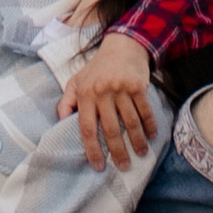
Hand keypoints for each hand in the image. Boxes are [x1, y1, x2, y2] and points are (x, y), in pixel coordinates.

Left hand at [62, 31, 156, 167]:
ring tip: (140, 154)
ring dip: (137, 142)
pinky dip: (149, 126)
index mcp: (85, 94)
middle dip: (118, 152)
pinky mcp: (138, 86)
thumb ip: (66, 102)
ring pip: (130, 123)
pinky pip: (145, 111)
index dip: (92, 150)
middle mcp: (102, 92)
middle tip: (123, 167)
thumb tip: (61, 124)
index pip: (87, 128)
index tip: (98, 166)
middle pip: (111, 129)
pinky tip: (151, 136)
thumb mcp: (76, 81)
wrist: (122, 45)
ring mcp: (121, 89)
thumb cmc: (97, 68)